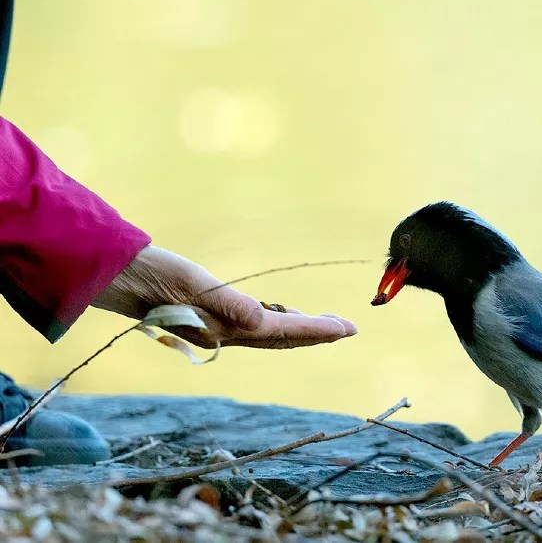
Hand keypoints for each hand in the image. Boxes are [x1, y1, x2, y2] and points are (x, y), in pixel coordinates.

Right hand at [92, 246, 356, 348]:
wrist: (119, 278)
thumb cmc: (155, 276)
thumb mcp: (193, 284)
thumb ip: (227, 303)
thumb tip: (260, 318)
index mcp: (229, 327)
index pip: (285, 330)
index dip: (319, 331)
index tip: (349, 328)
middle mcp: (228, 332)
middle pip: (283, 338)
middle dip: (317, 334)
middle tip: (348, 328)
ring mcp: (218, 327)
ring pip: (270, 334)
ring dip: (300, 331)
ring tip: (325, 324)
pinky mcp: (209, 317)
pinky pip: (255, 325)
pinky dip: (277, 323)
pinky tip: (280, 315)